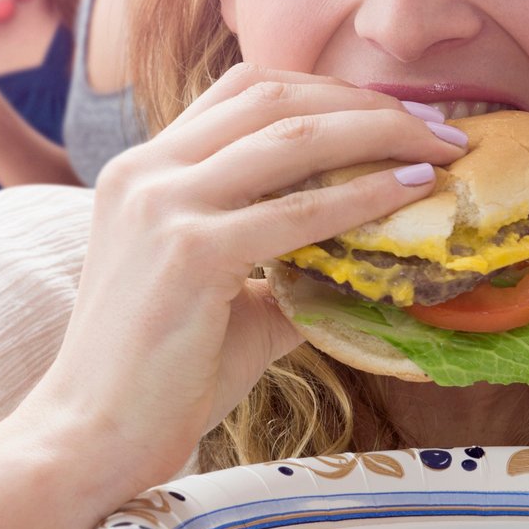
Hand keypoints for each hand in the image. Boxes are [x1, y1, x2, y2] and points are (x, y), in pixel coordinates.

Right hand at [16, 66, 471, 507]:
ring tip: (440, 150)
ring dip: (378, 133)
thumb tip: (368, 255)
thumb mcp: (222, 295)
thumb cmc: (156, 378)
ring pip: (291, 136)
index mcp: (144, 168)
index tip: (394, 114)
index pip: (244, 91)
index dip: (328, 90)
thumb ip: (283, 263)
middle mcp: (147, 170)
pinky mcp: (189, 252)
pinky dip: (364, 195)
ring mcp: (163, 205)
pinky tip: (410, 194)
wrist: (89, 437)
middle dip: (366, 103)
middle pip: (274, 98)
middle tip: (438, 127)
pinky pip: (298, 211)